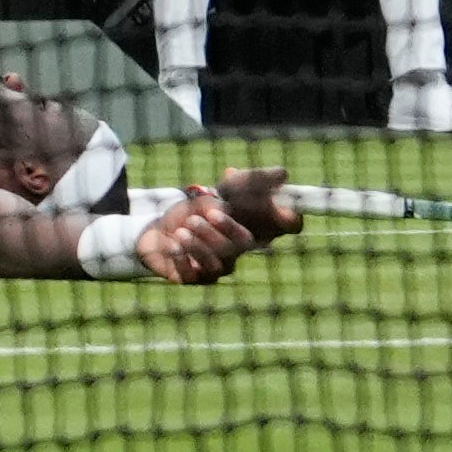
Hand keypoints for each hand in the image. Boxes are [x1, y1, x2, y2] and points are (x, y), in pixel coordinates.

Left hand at [125, 176, 285, 283]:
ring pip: (218, 265)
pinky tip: (171, 245)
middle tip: (199, 216)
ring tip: (181, 231)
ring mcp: (218, 267)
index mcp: (253, 229)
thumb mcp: (226, 188)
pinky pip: (193, 277)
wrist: (162, 228)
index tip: (286, 212)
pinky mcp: (194, 278)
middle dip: (225, 229)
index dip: (289, 220)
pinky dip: (182, 260)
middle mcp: (239, 251)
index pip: (287, 227)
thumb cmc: (201, 207)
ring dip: (200, 247)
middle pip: (243, 246)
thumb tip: (283, 173)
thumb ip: (254, 180)